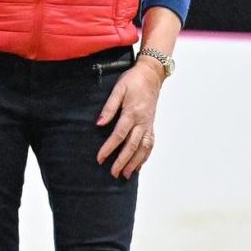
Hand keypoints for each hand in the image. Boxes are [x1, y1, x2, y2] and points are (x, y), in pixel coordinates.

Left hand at [96, 62, 164, 177]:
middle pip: (132, 146)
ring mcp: (148, 124)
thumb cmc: (133, 81)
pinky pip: (150, 144)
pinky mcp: (151, 125)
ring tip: (126, 175)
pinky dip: (145, 156)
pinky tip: (139, 165)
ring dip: (135, 162)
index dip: (109, 148)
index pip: (119, 135)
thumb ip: (109, 107)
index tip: (100, 158)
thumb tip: (98, 123)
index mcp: (132, 113)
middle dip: (122, 161)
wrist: (151, 75)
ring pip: (143, 148)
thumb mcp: (118, 89)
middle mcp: (142, 122)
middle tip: (113, 173)